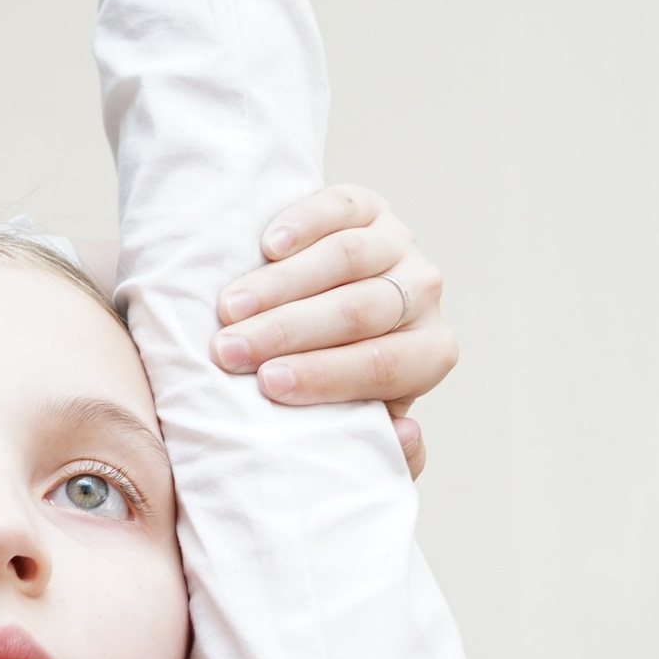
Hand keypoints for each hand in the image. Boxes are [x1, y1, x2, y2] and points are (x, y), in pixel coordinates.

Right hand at [214, 185, 455, 475]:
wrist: (325, 314)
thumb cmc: (332, 379)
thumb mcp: (356, 424)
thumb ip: (381, 451)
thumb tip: (407, 436)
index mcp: (430, 352)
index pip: (384, 364)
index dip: (327, 375)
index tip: (268, 386)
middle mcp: (424, 294)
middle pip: (361, 310)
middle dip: (288, 332)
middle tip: (230, 351)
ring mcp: (398, 244)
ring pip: (347, 258)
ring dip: (281, 285)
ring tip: (228, 309)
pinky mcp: (368, 206)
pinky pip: (341, 207)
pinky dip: (303, 223)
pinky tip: (267, 245)